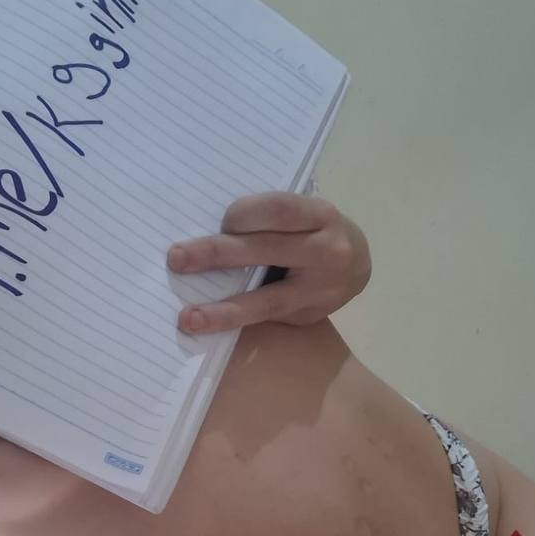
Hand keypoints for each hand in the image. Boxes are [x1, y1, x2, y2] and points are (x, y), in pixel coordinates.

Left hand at [168, 192, 371, 333]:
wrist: (358, 265)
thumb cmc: (314, 229)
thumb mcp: (303, 213)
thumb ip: (269, 219)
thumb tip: (209, 230)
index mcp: (322, 215)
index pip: (278, 210)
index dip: (243, 215)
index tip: (221, 222)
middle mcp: (328, 252)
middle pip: (265, 251)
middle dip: (216, 254)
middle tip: (176, 259)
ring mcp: (321, 291)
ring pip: (267, 301)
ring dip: (223, 311)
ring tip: (188, 318)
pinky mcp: (310, 317)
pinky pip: (267, 321)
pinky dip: (235, 321)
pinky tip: (209, 325)